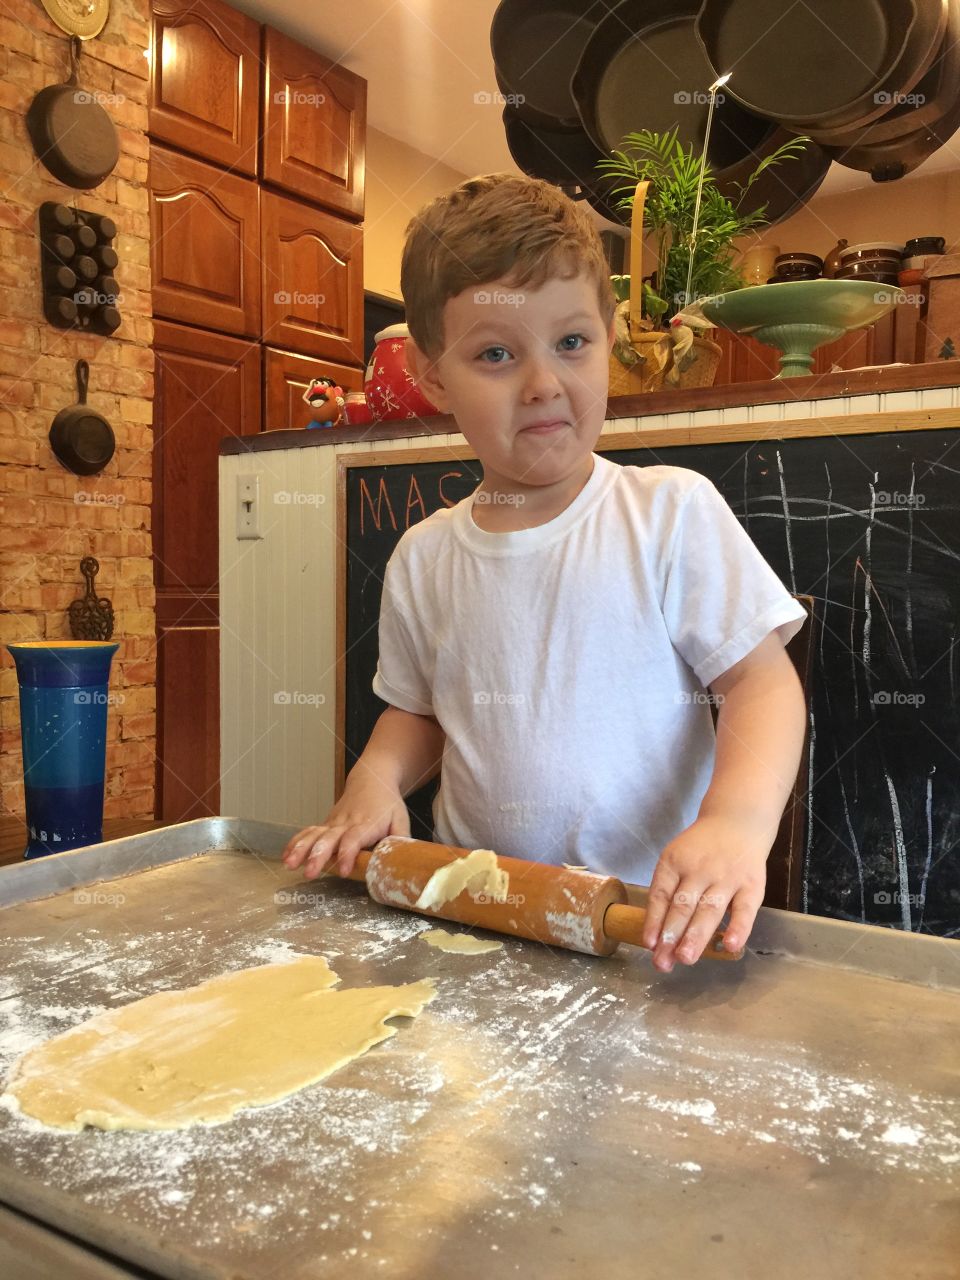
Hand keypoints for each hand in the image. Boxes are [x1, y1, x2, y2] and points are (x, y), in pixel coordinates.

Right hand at [281, 779, 409, 878]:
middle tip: (310, 872)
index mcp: (367, 823)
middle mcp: (346, 822)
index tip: (343, 870)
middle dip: (318, 855)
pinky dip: (296, 842)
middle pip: (329, 838)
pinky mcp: (326, 823)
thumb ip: (401, 840)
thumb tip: (402, 862)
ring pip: (314, 834)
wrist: (372, 779)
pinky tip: (286, 856)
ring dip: (301, 849)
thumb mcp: (401, 819)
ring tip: (290, 864)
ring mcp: (333, 822)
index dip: (347, 854)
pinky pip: (308, 832)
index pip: (354, 838)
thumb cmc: (388, 803)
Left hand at [640, 813, 769, 971]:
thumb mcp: (677, 859)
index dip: (653, 920)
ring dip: (696, 936)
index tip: (649, 945)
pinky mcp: (751, 884)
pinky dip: (738, 928)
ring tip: (685, 958)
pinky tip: (730, 946)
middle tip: (662, 963)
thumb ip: (669, 891)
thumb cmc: (701, 848)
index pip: (661, 894)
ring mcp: (726, 877)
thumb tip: (657, 934)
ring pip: (709, 910)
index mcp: (674, 862)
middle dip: (671, 936)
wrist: (737, 821)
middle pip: (683, 906)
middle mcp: (699, 869)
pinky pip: (744, 909)